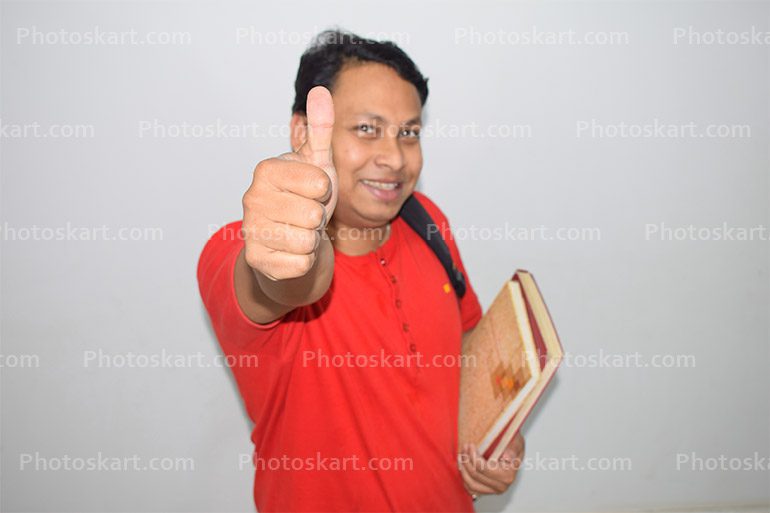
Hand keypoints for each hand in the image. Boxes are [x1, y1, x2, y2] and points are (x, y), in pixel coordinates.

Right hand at [241, 86, 337, 280]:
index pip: (320, 183)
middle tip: (305, 215)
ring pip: (306, 241)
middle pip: (313, 215)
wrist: (291, 241)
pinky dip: (305, 260)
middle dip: (317, 218)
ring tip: (299, 231)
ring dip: (311, 240)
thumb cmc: (306, 198)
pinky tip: (292, 251)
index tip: (312, 191)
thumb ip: (320, 130)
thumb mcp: (318, 163)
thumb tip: (320, 90)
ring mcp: (250, 230)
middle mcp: (251, 198)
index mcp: (266, 170)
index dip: (324, 191)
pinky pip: (300, 264)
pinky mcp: (256, 260)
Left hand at [459, 433, 524, 498]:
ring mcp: (493, 490)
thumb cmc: (513, 445)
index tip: (470, 445)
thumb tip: (507, 457)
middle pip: (475, 475)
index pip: (484, 468)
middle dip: (467, 460)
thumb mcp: (516, 442)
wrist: (512, 450)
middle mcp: (501, 486)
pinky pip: (470, 488)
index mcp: (508, 475)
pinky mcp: (486, 491)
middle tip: (465, 447)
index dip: (473, 456)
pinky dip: (464, 478)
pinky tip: (463, 465)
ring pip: (471, 484)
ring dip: (463, 469)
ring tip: (462, 455)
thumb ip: (512, 449)